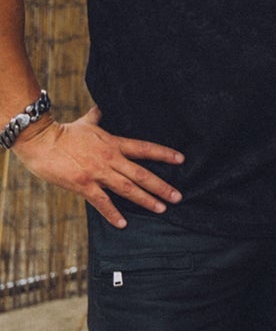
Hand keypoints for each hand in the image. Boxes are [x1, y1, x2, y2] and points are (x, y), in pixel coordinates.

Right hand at [11, 106, 182, 227]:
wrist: (40, 141)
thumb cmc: (62, 132)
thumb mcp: (85, 122)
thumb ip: (96, 116)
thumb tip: (101, 106)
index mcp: (113, 143)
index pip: (144, 149)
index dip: (164, 154)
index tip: (181, 160)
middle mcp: (110, 158)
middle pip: (141, 173)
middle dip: (161, 186)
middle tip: (178, 196)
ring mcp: (97, 172)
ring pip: (128, 188)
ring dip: (146, 199)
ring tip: (161, 208)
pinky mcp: (82, 184)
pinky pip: (102, 202)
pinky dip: (113, 213)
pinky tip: (123, 223)